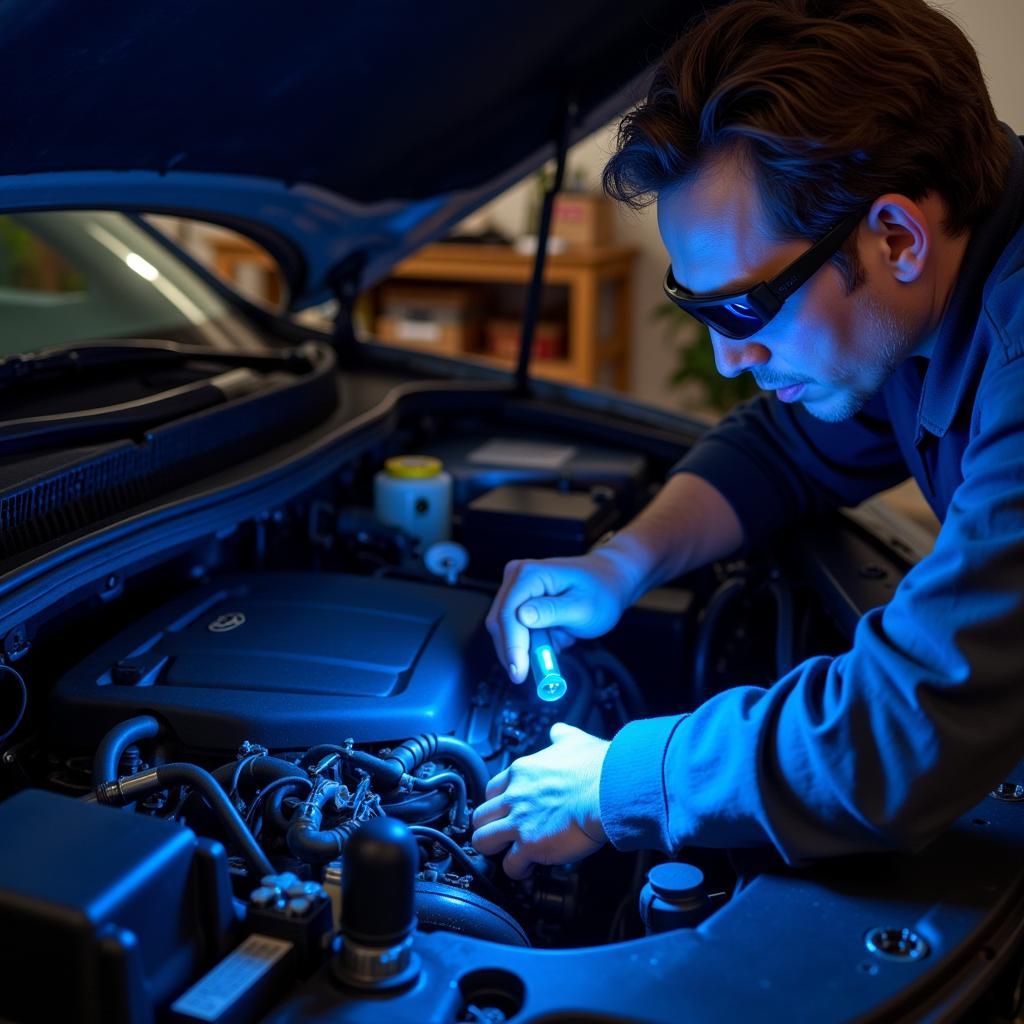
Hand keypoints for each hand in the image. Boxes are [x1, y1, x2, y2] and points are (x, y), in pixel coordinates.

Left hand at [471, 723, 608, 879]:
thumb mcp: (574, 741)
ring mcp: (519, 821)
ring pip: (482, 840)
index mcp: (522, 772)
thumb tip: (559, 732)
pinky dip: (517, 870)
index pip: (491, 789)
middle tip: (503, 834)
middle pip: (481, 815)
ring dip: (494, 849)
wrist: (609, 790)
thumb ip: (561, 736)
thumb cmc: (596, 768)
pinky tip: (527, 868)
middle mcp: (515, 796)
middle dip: (489, 826)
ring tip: (508, 853)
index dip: (498, 802)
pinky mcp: (530, 845)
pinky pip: (510, 865)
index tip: (506, 809)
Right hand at [486, 549, 634, 683]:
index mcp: (529, 574)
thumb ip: (552, 611)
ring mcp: (515, 590)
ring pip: (505, 631)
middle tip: (538, 673)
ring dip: (529, 646)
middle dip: (516, 651)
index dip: (511, 645)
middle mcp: (515, 578)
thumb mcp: (583, 606)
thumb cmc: (601, 592)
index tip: (519, 672)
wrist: (608, 582)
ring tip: (562, 639)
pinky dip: (534, 642)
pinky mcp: (518, 602)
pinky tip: (557, 635)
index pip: (508, 614)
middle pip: (500, 624)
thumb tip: (522, 617)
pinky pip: (515, 632)